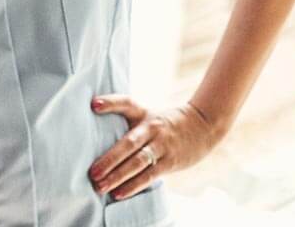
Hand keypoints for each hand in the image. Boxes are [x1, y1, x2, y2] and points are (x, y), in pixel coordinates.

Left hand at [88, 96, 221, 200]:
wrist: (202, 125)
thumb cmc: (167, 124)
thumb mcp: (150, 116)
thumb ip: (130, 125)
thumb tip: (99, 141)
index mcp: (144, 114)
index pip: (126, 103)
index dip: (111, 103)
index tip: (94, 104)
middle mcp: (152, 127)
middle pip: (129, 142)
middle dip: (109, 159)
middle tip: (92, 172)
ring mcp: (162, 144)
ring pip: (138, 161)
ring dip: (118, 175)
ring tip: (101, 186)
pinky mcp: (170, 161)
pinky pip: (149, 175)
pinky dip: (133, 185)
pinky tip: (119, 193)